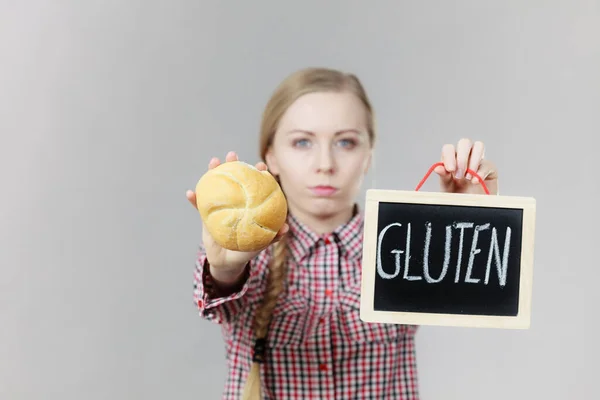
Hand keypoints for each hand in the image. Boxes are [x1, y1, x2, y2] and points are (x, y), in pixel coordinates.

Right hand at [186, 151, 288, 274]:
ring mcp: (219, 205)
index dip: (257, 173)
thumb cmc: (246, 249)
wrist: (228, 261)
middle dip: (233, 164)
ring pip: (215, 185)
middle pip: (233, 178)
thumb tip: (285, 228)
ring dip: (212, 172)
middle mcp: (234, 200)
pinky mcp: (205, 214)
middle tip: (232, 155)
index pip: (254, 184)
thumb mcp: (261, 243)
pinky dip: (194, 199)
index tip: (261, 166)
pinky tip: (190, 193)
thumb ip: (273, 236)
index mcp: (248, 203)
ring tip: (213, 161)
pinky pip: (199, 205)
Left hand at [434, 139, 498, 194]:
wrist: (471, 208)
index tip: (450, 170)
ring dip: (473, 160)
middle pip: (464, 142)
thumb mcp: (447, 188)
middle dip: (461, 158)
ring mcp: (478, 161)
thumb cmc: (458, 197)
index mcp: (451, 159)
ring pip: (478, 146)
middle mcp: (464, 157)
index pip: (449, 148)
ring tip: (468, 178)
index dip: (449, 156)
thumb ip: (443, 177)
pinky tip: (475, 182)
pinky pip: (487, 163)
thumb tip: (437, 168)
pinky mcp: (490, 168)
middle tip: (459, 176)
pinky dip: (481, 172)